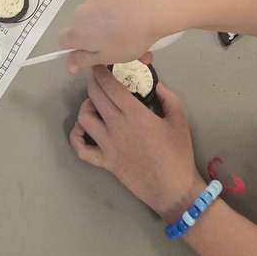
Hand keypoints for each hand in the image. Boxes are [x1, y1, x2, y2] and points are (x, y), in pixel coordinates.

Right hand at [59, 0, 165, 73]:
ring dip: (106, 31)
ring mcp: (94, 0)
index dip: (74, 51)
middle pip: (80, 30)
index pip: (62, 41)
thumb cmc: (127, 39)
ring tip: (130, 39)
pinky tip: (132, 22)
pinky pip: (105, 9)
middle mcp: (80, 13)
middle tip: (115, 52)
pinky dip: (114, 17)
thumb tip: (68, 64)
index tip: (91, 58)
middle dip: (94, 42)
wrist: (151, 9)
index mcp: (76, 31)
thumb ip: (84, 60)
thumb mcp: (106, 57)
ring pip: (95, 19)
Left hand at [69, 67, 204, 220]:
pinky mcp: (104, 162)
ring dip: (86, 105)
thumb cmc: (178, 154)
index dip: (101, 72)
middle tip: (99, 79)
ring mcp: (107, 145)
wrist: (174, 190)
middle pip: (95, 96)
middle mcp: (116, 126)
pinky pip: (81, 149)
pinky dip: (77, 137)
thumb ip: (167, 96)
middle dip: (94, 82)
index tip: (101, 65)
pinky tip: (83, 129)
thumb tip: (155, 83)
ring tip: (95, 103)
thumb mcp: (179, 119)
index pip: (109, 85)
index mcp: (134, 113)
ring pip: (84, 117)